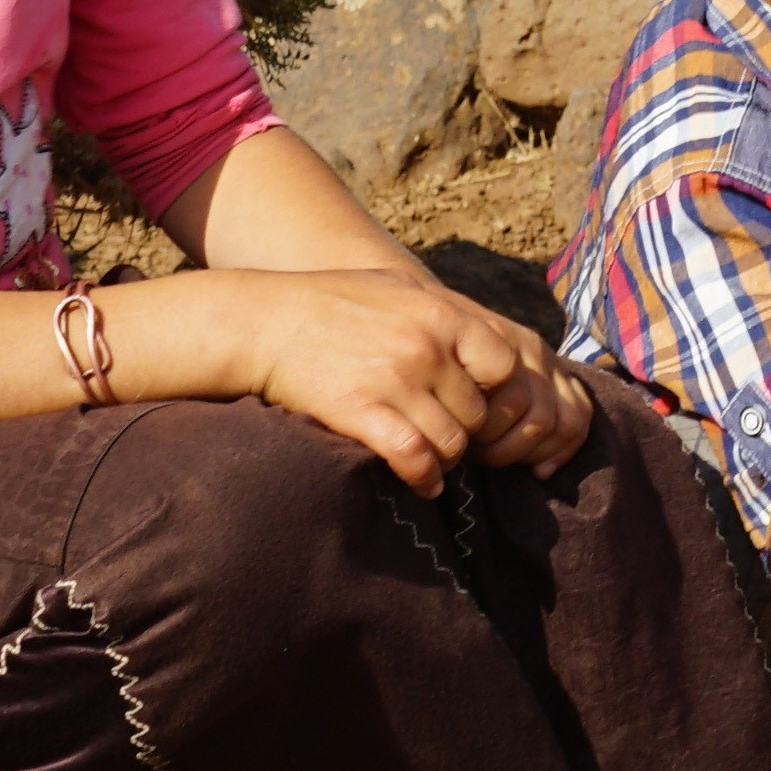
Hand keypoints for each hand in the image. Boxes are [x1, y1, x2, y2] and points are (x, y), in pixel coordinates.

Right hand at [242, 267, 585, 489]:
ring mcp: (395, 382)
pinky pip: (414, 459)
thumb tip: (481, 341)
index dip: (498, 391)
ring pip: (452, 443)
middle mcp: (425, 349)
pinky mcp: (362, 413)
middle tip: (451, 439)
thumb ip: (442, 312)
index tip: (478, 402)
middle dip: (468, 432)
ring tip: (434, 460)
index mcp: (441, 315)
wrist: (264, 322)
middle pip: (478, 413)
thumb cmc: (332, 302)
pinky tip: (421, 483)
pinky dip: (424, 478)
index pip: (506, 365)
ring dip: (446, 459)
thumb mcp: (396, 287)